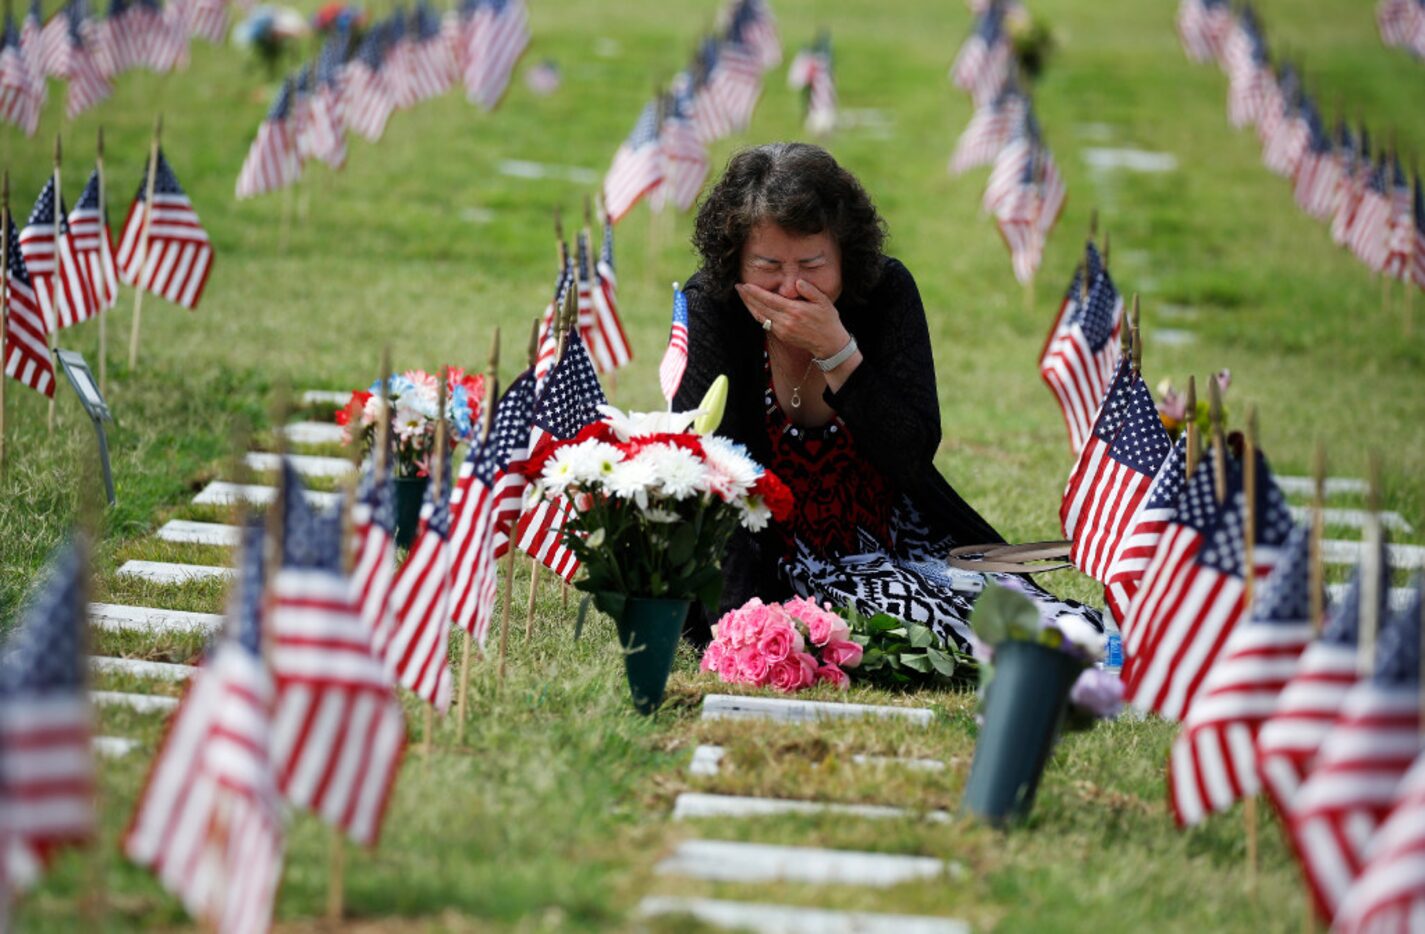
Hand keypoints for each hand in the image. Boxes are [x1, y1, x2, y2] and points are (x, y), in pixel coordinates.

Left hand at [736, 279, 850, 357]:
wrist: (829, 343)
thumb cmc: (827, 320)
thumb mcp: (823, 301)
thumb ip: (810, 290)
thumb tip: (797, 282)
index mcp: (795, 310)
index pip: (769, 299)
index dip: (755, 292)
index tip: (745, 285)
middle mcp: (786, 321)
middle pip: (761, 307)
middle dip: (748, 297)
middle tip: (738, 287)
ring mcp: (782, 330)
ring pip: (761, 316)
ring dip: (749, 306)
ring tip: (742, 296)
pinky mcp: (781, 335)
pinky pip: (766, 323)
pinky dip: (757, 314)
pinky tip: (753, 307)